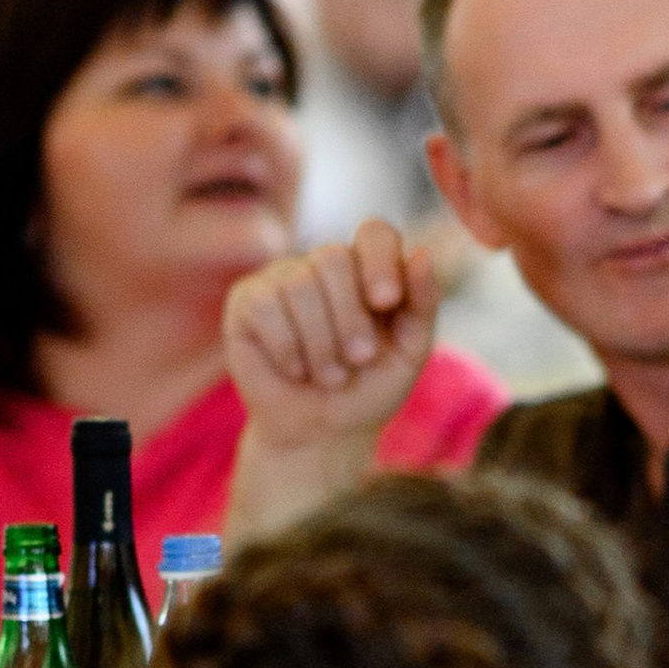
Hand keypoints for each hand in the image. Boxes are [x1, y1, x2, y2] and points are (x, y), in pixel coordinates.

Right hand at [224, 221, 439, 452]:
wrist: (321, 434)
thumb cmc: (368, 390)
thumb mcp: (409, 353)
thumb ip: (422, 304)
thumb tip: (420, 253)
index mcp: (368, 270)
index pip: (374, 234)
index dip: (379, 261)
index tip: (385, 301)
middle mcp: (323, 266)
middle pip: (333, 258)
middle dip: (350, 317)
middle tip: (359, 358)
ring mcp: (282, 279)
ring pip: (299, 285)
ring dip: (321, 343)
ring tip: (329, 376)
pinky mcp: (246, 301)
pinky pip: (265, 307)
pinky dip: (287, 349)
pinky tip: (294, 370)